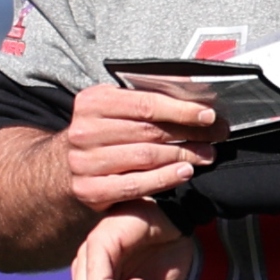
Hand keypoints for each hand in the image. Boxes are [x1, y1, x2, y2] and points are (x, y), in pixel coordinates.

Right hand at [61, 85, 219, 214]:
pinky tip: (184, 172)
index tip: (207, 115)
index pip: (145, 104)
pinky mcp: (89, 190)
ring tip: (204, 155)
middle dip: (188, 133)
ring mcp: (84, 163)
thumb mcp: (113, 108)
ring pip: (145, 157)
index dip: (180, 109)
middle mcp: (84, 131)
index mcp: (91, 102)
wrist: (64, 167)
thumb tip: (190, 89)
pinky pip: (136, 184)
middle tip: (214, 137)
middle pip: (149, 131)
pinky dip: (165, 178)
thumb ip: (144, 98)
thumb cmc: (101, 133)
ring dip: (182, 156)